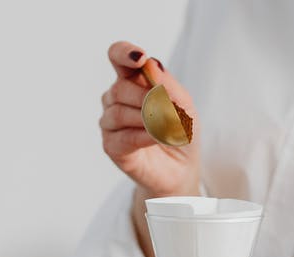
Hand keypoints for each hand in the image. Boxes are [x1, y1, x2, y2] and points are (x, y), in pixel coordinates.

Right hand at [100, 41, 199, 197]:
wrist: (181, 167)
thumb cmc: (179, 131)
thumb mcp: (183, 104)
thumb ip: (168, 84)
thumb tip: (149, 65)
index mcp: (132, 80)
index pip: (118, 56)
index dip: (124, 52)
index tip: (140, 58)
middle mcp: (115, 99)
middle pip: (120, 88)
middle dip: (147, 98)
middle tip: (169, 111)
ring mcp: (110, 123)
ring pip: (119, 113)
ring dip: (148, 120)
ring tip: (167, 129)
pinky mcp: (111, 146)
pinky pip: (123, 136)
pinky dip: (145, 136)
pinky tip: (158, 138)